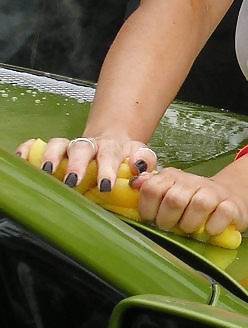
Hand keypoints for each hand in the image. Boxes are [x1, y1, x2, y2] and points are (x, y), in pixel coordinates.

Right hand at [17, 134, 157, 190]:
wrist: (114, 142)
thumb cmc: (126, 157)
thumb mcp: (142, 157)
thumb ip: (145, 162)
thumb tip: (139, 169)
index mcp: (112, 148)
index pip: (110, 155)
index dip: (107, 169)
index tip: (105, 185)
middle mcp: (90, 145)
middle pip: (81, 149)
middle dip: (75, 164)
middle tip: (72, 181)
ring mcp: (70, 147)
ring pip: (58, 145)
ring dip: (51, 156)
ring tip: (45, 171)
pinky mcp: (55, 149)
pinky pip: (38, 145)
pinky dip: (29, 149)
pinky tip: (22, 158)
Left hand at [130, 166, 247, 237]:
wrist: (230, 197)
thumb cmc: (193, 200)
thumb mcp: (170, 191)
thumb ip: (150, 188)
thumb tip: (134, 183)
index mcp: (173, 177)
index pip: (151, 188)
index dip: (148, 209)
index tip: (152, 219)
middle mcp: (193, 181)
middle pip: (174, 199)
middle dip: (168, 220)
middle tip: (171, 226)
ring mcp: (214, 192)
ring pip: (199, 205)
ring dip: (190, 224)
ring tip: (189, 229)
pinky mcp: (231, 205)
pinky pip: (220, 214)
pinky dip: (212, 227)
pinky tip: (209, 230)